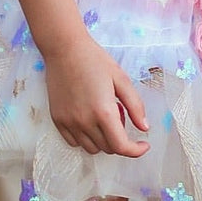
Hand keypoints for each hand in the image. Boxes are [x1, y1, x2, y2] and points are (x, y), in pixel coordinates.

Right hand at [42, 34, 150, 158]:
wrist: (65, 50)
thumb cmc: (96, 61)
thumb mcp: (122, 80)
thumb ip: (135, 106)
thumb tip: (144, 127)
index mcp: (103, 112)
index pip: (121, 146)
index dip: (135, 150)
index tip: (143, 145)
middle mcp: (84, 122)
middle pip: (107, 148)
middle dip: (120, 138)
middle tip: (121, 113)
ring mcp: (68, 123)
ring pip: (91, 148)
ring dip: (104, 139)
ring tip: (104, 113)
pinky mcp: (57, 120)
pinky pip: (74, 142)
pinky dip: (86, 137)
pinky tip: (90, 118)